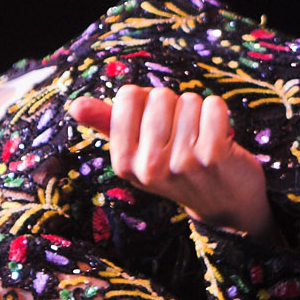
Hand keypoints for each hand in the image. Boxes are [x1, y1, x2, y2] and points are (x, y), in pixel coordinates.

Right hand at [70, 86, 275, 241]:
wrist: (225, 202)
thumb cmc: (178, 167)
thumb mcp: (139, 152)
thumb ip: (108, 124)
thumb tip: (75, 105)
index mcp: (124, 163)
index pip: (128, 97)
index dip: (146, 102)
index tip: (157, 126)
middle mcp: (149, 166)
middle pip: (159, 96)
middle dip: (174, 108)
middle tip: (183, 136)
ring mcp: (181, 163)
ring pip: (188, 100)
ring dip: (198, 113)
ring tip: (200, 139)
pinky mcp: (213, 155)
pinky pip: (213, 106)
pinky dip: (218, 113)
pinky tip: (219, 136)